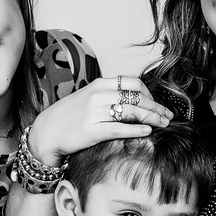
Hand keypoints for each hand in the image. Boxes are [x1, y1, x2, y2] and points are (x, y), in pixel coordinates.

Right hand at [30, 76, 171, 163]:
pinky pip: (121, 128)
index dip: (150, 94)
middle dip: (157, 107)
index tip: (157, 104)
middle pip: (138, 98)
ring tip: (163, 124)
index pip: (134, 84)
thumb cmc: (69, 115)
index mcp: (99, 84)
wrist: (47, 131)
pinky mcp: (93, 131)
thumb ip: (109, 94)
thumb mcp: (89, 96)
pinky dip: (137, 129)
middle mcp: (99, 95)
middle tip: (168, 116)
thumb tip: (134, 99)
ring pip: (133, 112)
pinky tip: (148, 131)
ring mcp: (96, 112)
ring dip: (153, 118)